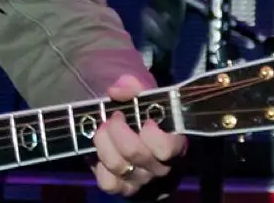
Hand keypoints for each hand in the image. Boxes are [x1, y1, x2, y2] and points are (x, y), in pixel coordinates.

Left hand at [91, 74, 186, 197]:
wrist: (124, 120)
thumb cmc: (138, 106)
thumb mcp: (138, 90)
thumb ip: (131, 85)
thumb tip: (115, 91)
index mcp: (174, 143)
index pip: (168, 149)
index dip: (153, 135)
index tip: (146, 120)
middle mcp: (160, 167)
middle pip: (137, 154)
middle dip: (119, 130)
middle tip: (115, 117)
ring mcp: (141, 180)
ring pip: (119, 167)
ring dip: (104, 142)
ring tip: (103, 127)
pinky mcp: (122, 187)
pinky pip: (108, 183)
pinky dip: (99, 165)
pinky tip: (101, 150)